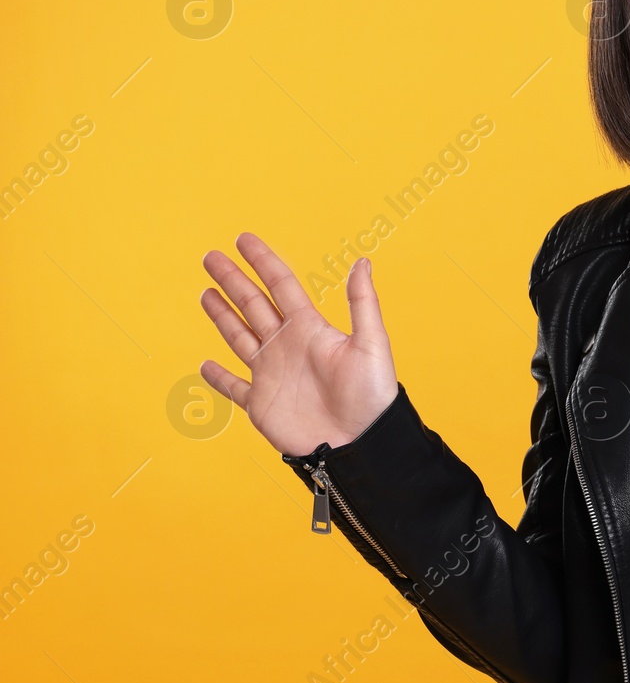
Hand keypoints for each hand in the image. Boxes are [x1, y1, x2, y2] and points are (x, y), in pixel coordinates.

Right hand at [198, 233, 398, 456]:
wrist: (359, 443)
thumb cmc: (371, 395)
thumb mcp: (371, 343)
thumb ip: (362, 303)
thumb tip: (363, 261)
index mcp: (310, 328)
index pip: (280, 285)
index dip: (262, 261)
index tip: (243, 239)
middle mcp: (287, 346)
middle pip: (253, 304)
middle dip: (232, 280)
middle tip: (211, 257)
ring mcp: (271, 374)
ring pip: (239, 337)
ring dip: (222, 316)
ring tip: (206, 293)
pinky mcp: (260, 403)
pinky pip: (233, 387)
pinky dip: (217, 377)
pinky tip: (204, 363)